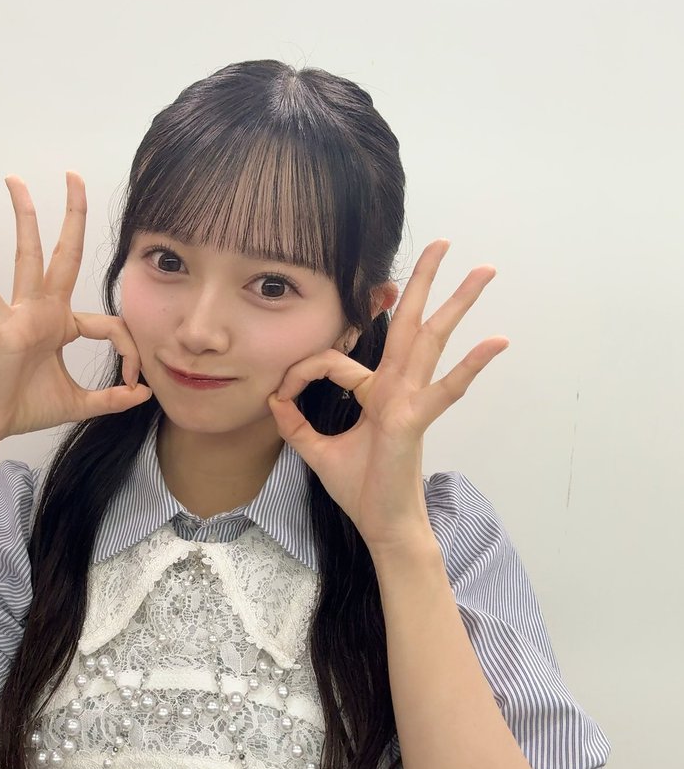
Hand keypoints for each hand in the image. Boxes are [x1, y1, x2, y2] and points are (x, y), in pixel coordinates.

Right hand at [0, 171, 152, 443]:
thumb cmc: (28, 407)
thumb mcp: (82, 403)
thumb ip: (112, 398)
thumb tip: (144, 394)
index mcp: (63, 325)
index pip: (110, 325)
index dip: (130, 352)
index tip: (135, 381)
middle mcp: (44, 311)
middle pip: (64, 255)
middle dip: (72, 216)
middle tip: (74, 176)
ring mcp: (22, 315)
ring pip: (27, 259)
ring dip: (25, 219)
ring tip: (17, 182)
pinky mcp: (2, 328)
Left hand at [267, 240, 509, 552]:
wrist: (382, 526)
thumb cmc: (361, 490)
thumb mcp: (317, 450)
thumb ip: (296, 424)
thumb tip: (273, 399)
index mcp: (377, 392)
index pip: (336, 359)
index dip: (300, 371)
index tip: (281, 394)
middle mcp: (398, 388)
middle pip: (409, 323)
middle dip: (423, 282)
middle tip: (444, 243)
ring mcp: (411, 400)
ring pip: (432, 340)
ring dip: (457, 302)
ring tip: (484, 269)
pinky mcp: (415, 420)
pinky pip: (444, 389)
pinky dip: (470, 365)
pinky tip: (497, 341)